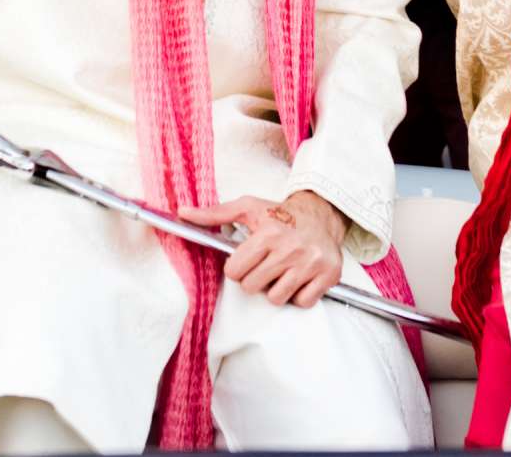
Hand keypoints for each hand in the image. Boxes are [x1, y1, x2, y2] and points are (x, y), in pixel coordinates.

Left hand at [179, 192, 346, 307]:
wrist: (321, 214)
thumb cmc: (280, 214)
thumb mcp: (248, 208)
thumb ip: (214, 214)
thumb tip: (182, 213)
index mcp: (268, 233)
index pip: (235, 272)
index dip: (237, 268)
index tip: (246, 260)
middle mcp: (290, 249)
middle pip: (253, 287)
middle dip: (255, 279)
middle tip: (265, 265)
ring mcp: (310, 264)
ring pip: (277, 298)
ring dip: (276, 289)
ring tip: (281, 271)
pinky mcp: (329, 275)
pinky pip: (302, 302)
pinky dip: (298, 295)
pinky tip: (298, 278)